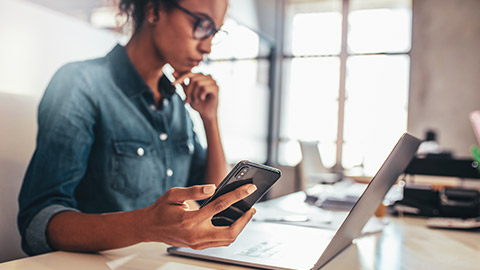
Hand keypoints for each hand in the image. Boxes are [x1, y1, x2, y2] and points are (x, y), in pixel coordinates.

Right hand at [141, 184, 256, 248]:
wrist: (150, 227)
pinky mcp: (199, 246)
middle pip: (229, 232)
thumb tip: (213, 187)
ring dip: (240, 227)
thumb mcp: (174, 194)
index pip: (219, 206)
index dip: (237, 196)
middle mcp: (195, 234)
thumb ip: (194, 191)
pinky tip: (234, 221)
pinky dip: (230, 232)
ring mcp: (197, 243)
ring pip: (227, 240)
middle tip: (252, 208)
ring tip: (246, 213)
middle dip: (245, 220)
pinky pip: (220, 242)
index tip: (249, 189)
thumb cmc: (162, 209)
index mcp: (189, 220)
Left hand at [172, 72, 219, 120]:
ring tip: (196, 100)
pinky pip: (204, 88)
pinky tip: (203, 99)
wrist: (206, 113)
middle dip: (188, 91)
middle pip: (193, 79)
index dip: (180, 78)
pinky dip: (201, 95)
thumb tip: (173, 73)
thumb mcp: (187, 92)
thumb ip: (182, 83)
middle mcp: (208, 76)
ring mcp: (213, 81)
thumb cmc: (197, 103)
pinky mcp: (216, 87)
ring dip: (195, 94)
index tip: (172, 84)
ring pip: (198, 84)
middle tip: (188, 100)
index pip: (189, 73)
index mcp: (201, 76)